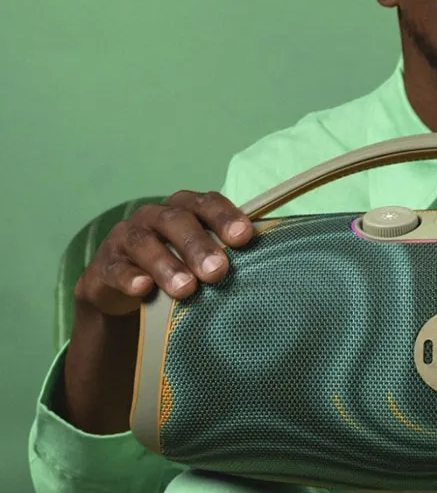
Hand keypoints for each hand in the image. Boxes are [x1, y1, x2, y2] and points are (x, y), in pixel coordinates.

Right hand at [74, 190, 255, 316]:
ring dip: (167, 265)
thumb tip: (276, 262)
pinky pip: (115, 269)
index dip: (224, 216)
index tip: (244, 237)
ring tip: (187, 289)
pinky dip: (129, 278)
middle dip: (199, 245)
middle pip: (176, 221)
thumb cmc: (177, 267)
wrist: (122, 290)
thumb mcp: (201, 258)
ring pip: (144, 244)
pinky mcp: (104, 266)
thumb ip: (227, 253)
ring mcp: (126, 239)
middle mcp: (154, 217)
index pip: (206, 203)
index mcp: (184, 209)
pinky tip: (143, 289)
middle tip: (218, 271)